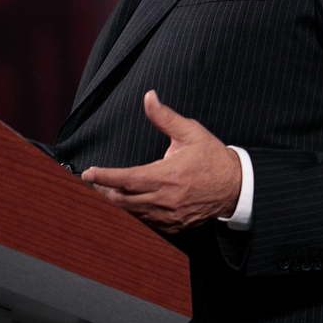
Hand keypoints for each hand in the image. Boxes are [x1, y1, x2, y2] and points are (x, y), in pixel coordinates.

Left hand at [81, 90, 241, 233]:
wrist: (235, 186)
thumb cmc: (212, 157)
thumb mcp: (190, 132)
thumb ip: (165, 117)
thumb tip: (149, 97)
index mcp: (167, 175)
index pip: (127, 178)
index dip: (104, 177)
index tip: (87, 174)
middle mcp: (165, 199)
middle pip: (123, 200)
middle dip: (104, 191)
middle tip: (91, 183)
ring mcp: (169, 216)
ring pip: (133, 214)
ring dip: (117, 203)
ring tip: (105, 192)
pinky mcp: (174, 225)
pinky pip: (147, 223)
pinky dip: (134, 214)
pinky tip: (128, 204)